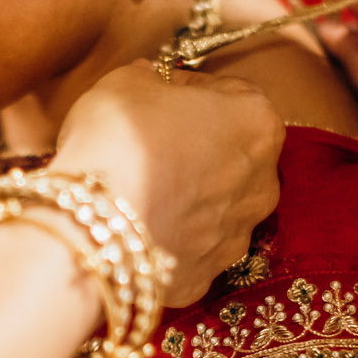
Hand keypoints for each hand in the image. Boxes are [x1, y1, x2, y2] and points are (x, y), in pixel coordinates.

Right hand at [52, 62, 282, 305]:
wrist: (95, 224)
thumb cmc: (119, 139)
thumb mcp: (125, 81)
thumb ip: (149, 78)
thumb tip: (150, 82)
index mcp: (258, 122)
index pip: (233, 93)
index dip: (192, 91)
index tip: (160, 97)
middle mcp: (263, 184)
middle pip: (232, 156)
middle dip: (198, 149)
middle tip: (149, 145)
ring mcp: (237, 237)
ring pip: (214, 208)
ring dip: (186, 197)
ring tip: (138, 190)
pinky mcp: (206, 279)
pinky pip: (189, 250)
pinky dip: (168, 240)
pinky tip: (135, 228)